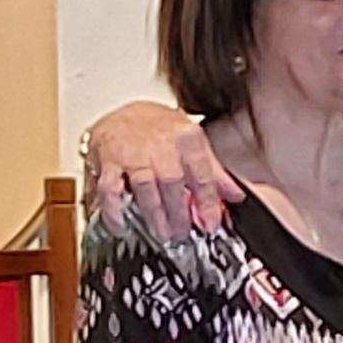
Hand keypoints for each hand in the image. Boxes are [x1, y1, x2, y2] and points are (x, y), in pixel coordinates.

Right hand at [82, 100, 240, 240]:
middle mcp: (159, 143)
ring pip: (144, 186)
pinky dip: (114, 211)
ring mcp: (132, 151)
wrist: (124, 108)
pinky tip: (121, 225)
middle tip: (181, 233)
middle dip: (178, 213)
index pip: (201, 174)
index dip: (208, 203)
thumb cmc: (161, 128)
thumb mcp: (193, 142)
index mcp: (186, 137)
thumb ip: (213, 172)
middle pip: (172, 182)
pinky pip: (109, 189)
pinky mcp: (107, 160)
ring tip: (161, 233)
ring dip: (153, 215)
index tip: (210, 223)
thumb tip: (234, 195)